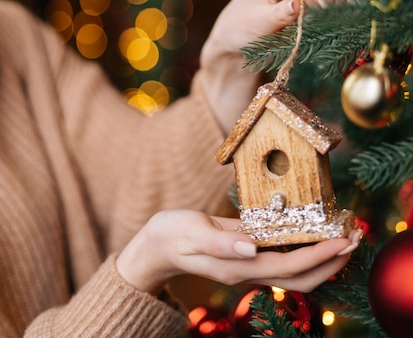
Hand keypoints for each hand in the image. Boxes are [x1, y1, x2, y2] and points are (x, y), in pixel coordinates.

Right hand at [116, 210, 360, 293]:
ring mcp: (248, 264)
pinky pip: (283, 257)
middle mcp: (248, 270)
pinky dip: (303, 248)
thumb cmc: (171, 235)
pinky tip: (312, 233)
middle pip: (301, 277)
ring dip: (322, 256)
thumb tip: (252, 249)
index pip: (289, 267)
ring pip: (295, 270)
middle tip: (355, 238)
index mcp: (238, 266)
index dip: (319, 256)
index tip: (342, 241)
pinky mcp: (246, 255)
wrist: (155, 247)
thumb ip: (221, 242)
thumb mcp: (191, 232)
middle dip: (331, 261)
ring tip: (342, 236)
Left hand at [200, 0, 347, 132]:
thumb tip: (298, 5)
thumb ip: (277, 15)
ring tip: (325, 23)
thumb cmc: (242, 29)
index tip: (314, 16)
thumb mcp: (256, 24)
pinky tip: (335, 20)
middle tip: (321, 22)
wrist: (240, 37)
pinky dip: (340, 4)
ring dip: (335, 1)